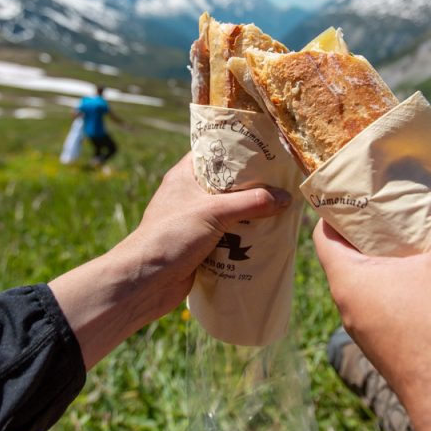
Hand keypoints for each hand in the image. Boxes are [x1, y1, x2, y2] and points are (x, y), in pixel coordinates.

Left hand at [50, 153, 290, 367]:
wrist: (146, 282)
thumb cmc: (172, 236)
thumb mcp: (214, 212)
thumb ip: (251, 202)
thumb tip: (284, 198)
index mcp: (186, 175)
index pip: (214, 151)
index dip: (238, 148)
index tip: (266, 147)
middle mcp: (190, 194)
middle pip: (228, 183)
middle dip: (253, 184)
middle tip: (282, 181)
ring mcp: (195, 220)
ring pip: (230, 211)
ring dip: (251, 213)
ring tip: (281, 208)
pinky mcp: (200, 244)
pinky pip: (229, 235)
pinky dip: (245, 236)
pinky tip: (267, 236)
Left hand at [314, 192, 430, 430]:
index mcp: (350, 282)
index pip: (326, 229)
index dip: (344, 200)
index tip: (372, 181)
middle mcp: (356, 308)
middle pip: (361, 250)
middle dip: (389, 223)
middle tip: (418, 199)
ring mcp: (379, 332)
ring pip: (388, 277)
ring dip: (414, 254)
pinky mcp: (405, 349)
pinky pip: (408, 302)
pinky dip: (428, 281)